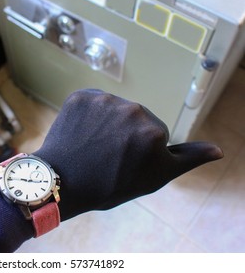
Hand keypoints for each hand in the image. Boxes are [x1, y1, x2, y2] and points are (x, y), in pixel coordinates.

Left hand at [33, 89, 222, 220]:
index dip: (138, 151)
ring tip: (92, 145)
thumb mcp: (155, 177)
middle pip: (134, 119)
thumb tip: (219, 149)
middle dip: (125, 134)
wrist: (62, 184)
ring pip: (113, 109)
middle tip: (106, 156)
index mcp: (154, 129)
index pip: (153, 134)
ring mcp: (103, 99)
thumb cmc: (110, 185)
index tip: (123, 164)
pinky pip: (92, 102)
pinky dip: (88, 114)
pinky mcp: (80, 95)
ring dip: (106, 123)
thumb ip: (187, 159)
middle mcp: (132, 108)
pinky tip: (81, 132)